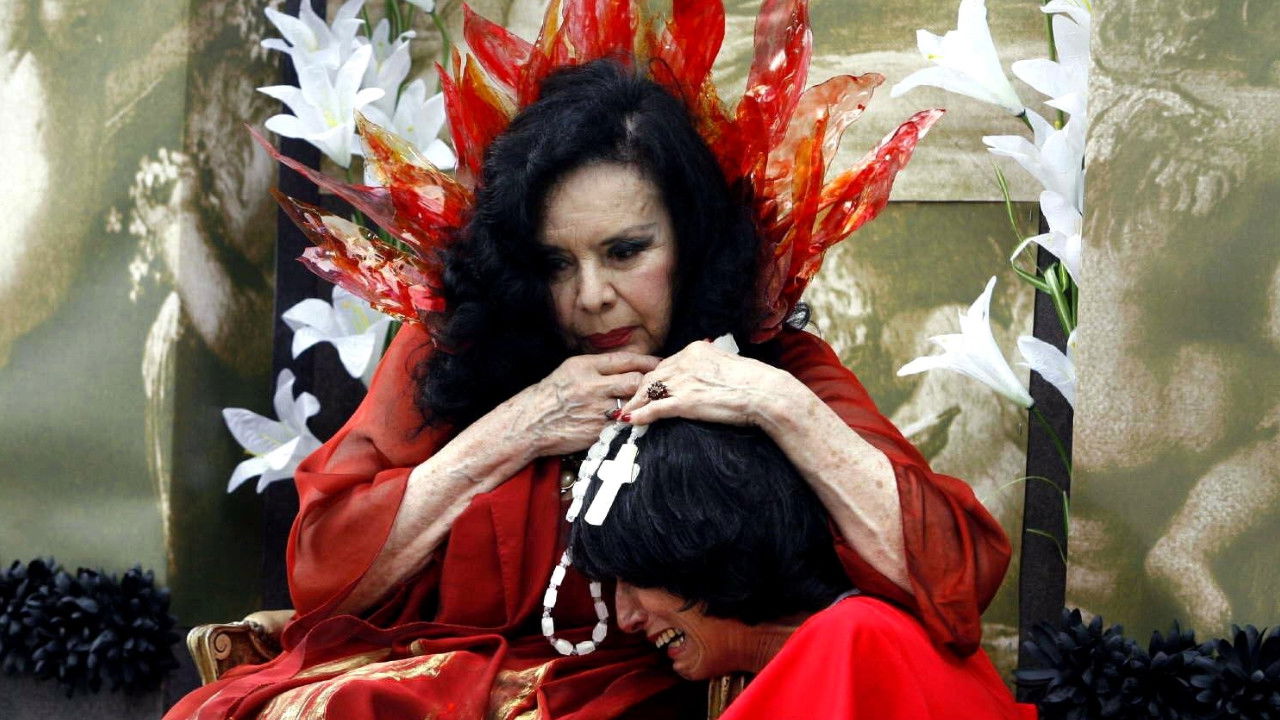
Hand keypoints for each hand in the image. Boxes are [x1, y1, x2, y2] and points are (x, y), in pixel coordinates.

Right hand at [507, 352, 659, 457]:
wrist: (531, 423)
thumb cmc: (553, 395)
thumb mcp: (571, 370)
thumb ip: (598, 366)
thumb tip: (629, 364)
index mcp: (585, 366)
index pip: (625, 360)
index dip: (647, 362)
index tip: (660, 364)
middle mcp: (592, 386)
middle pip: (634, 381)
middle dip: (647, 384)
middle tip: (656, 386)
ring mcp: (595, 409)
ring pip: (633, 403)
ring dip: (641, 404)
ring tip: (648, 403)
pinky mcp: (598, 430)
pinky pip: (624, 424)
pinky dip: (631, 422)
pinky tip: (635, 420)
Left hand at [618, 340, 799, 426]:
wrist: (764, 393)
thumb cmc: (754, 382)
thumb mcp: (728, 364)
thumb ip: (712, 365)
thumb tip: (709, 372)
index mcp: (695, 350)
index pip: (667, 364)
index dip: (655, 379)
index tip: (648, 388)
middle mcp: (685, 362)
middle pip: (653, 377)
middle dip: (639, 391)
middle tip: (629, 402)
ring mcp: (683, 382)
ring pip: (649, 392)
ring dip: (634, 404)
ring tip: (623, 414)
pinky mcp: (684, 402)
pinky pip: (655, 409)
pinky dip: (640, 415)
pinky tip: (630, 421)